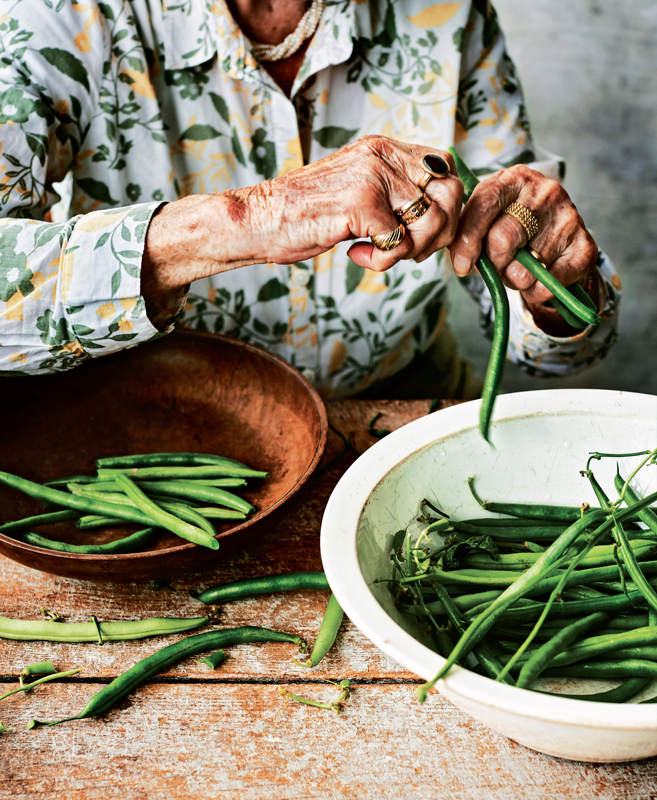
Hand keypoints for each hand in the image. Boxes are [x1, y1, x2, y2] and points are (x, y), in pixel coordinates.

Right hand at [142, 136, 464, 312]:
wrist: (258, 219)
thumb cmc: (306, 213)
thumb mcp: (358, 189)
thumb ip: (394, 190)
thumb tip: (441, 215)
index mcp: (384, 147)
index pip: (446, 168)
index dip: (444, 207)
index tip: (419, 232)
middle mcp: (382, 154)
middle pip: (450, 194)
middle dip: (437, 234)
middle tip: (404, 250)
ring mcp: (372, 177)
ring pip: (431, 222)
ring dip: (410, 251)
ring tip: (376, 253)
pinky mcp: (360, 204)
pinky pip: (399, 244)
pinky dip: (382, 262)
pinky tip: (355, 255)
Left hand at [448, 165, 597, 324]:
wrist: (557, 240)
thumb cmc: (511, 227)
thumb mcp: (488, 218)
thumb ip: (469, 232)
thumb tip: (461, 263)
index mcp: (515, 179)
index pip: (484, 205)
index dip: (467, 240)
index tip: (461, 266)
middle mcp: (546, 192)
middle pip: (503, 239)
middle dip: (494, 262)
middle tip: (499, 264)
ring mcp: (569, 217)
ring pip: (525, 269)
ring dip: (514, 279)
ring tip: (520, 268)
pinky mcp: (585, 246)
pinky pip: (548, 285)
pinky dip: (535, 292)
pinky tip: (537, 280)